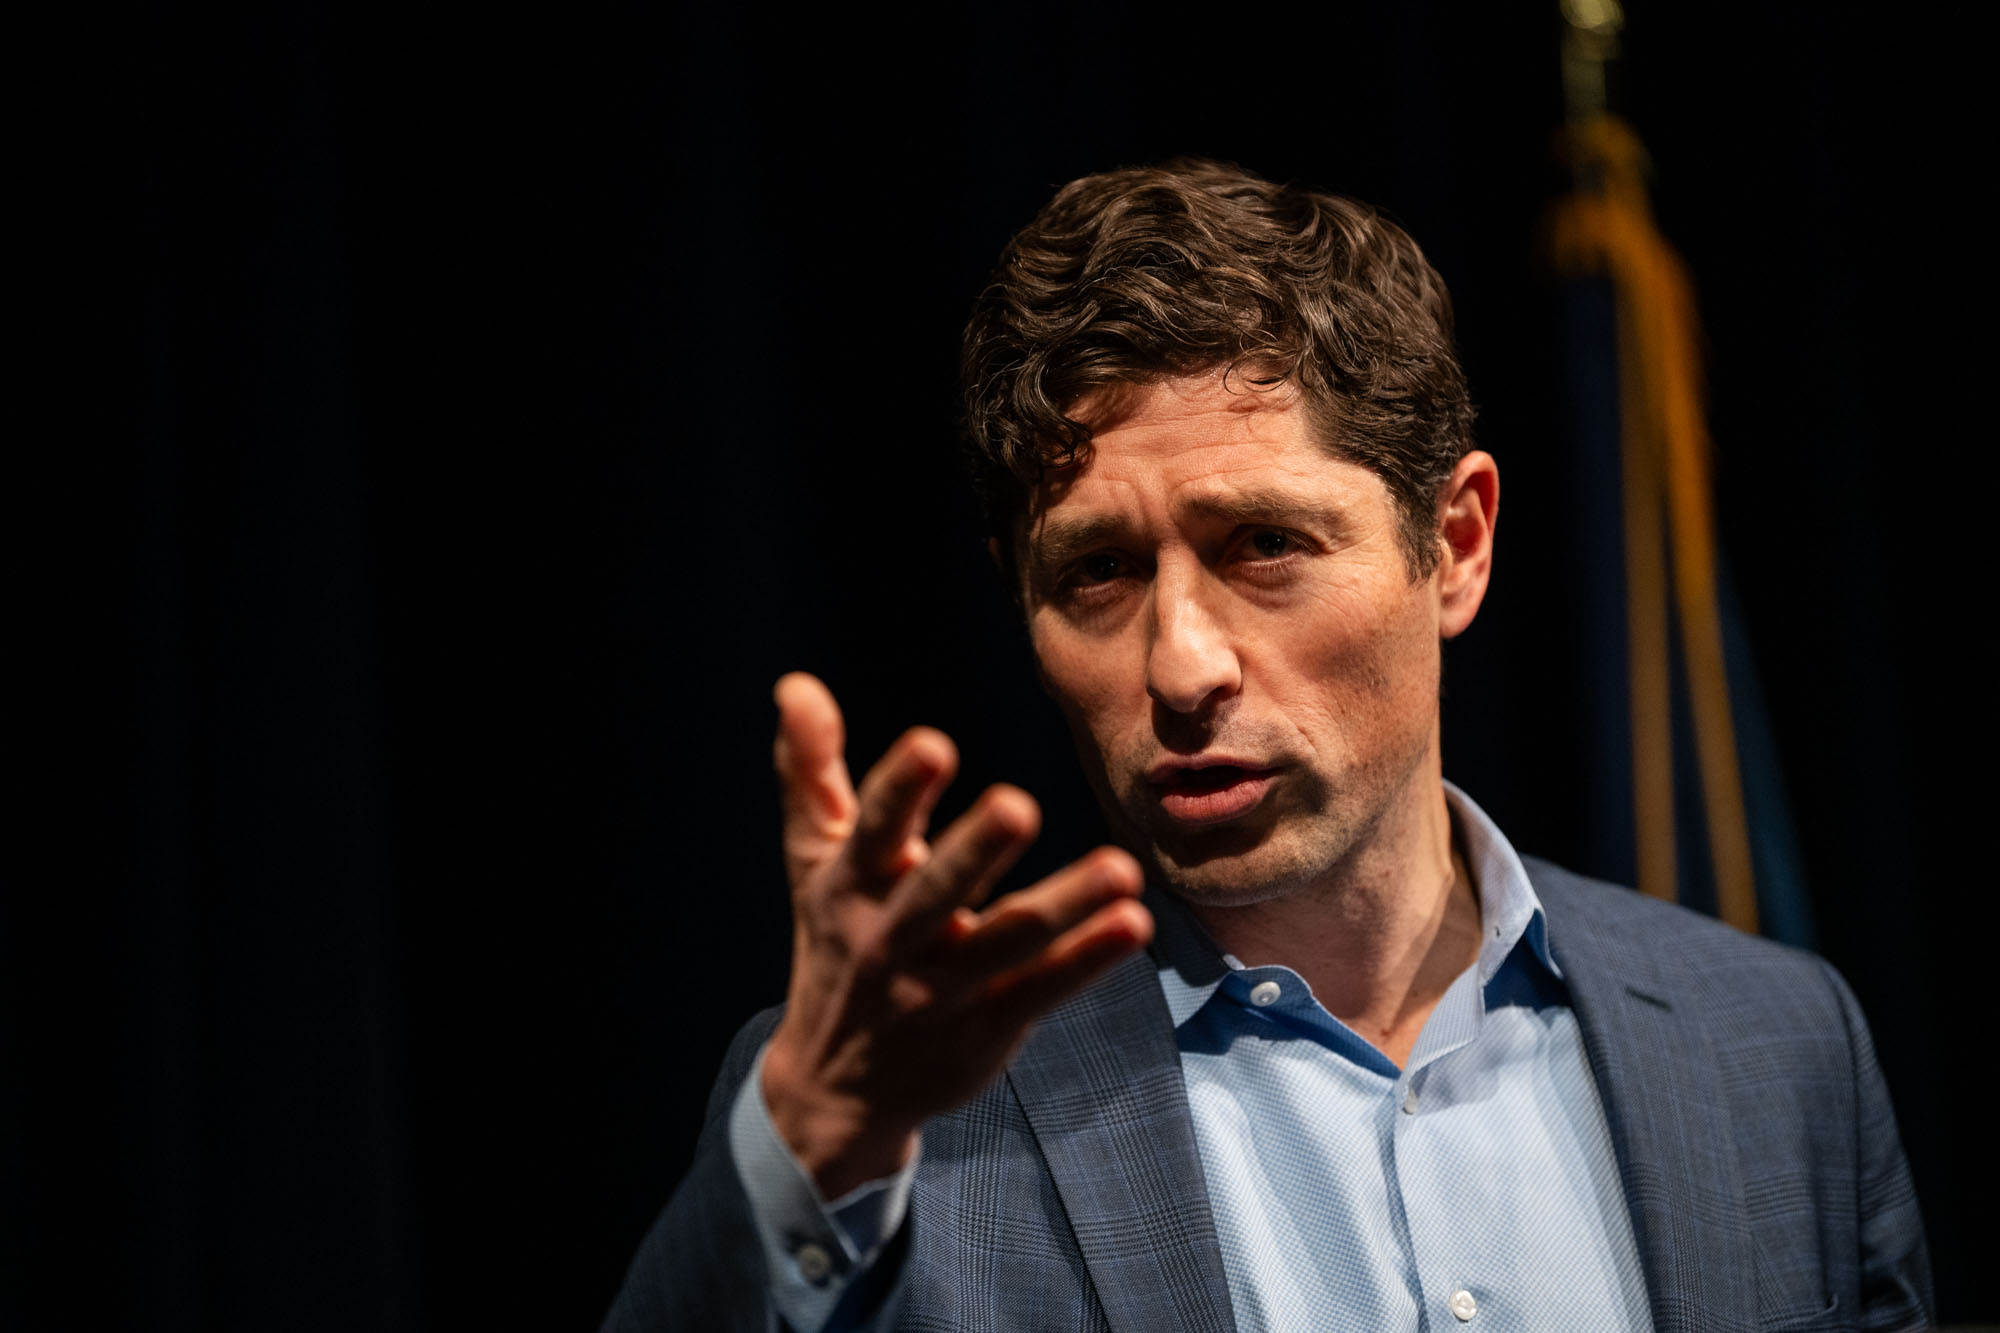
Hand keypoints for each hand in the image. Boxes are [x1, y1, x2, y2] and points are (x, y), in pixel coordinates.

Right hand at [760, 672, 1151, 1198]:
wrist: (835, 1088)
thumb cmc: (836, 942)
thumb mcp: (814, 861)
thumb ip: (810, 770)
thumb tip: (795, 683)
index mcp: (851, 885)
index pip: (873, 830)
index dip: (900, 790)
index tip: (932, 744)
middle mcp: (892, 939)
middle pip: (937, 892)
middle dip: (976, 851)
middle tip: (1019, 806)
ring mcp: (942, 991)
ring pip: (1007, 944)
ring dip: (1066, 906)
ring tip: (1122, 870)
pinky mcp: (987, 1029)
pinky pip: (1041, 991)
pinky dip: (1087, 961)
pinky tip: (1134, 924)